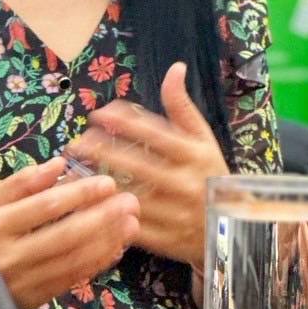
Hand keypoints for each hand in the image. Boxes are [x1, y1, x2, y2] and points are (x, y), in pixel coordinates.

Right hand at [0, 157, 140, 308]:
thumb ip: (21, 182)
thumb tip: (59, 164)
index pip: (46, 207)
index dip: (79, 194)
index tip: (107, 182)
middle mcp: (9, 257)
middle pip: (65, 236)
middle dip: (102, 219)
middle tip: (131, 202)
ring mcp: (20, 283)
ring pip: (72, 262)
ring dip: (106, 243)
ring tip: (131, 224)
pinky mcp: (30, 302)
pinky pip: (68, 282)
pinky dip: (94, 266)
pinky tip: (113, 249)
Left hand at [69, 61, 227, 272]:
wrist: (232, 226)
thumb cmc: (209, 173)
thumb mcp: (202, 138)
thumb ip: (182, 106)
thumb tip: (175, 67)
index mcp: (193, 156)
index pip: (155, 134)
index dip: (124, 122)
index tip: (98, 114)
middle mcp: (185, 184)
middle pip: (137, 166)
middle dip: (104, 152)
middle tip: (77, 143)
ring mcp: (175, 215)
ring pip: (131, 197)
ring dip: (102, 184)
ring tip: (76, 170)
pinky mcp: (165, 241)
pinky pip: (132, 226)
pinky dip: (109, 214)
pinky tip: (89, 203)